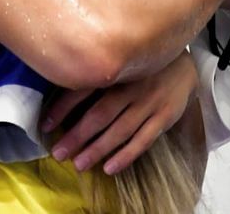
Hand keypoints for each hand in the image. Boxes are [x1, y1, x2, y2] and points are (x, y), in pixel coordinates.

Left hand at [42, 52, 198, 174]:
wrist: (183, 64)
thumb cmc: (140, 65)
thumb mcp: (119, 62)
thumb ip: (97, 73)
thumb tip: (61, 84)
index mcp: (116, 69)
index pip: (84, 89)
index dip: (63, 107)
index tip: (46, 125)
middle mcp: (132, 85)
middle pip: (100, 114)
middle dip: (78, 136)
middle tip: (59, 153)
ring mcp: (150, 102)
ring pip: (121, 130)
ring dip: (98, 149)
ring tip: (79, 164)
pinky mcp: (164, 117)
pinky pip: (144, 140)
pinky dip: (126, 155)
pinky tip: (109, 167)